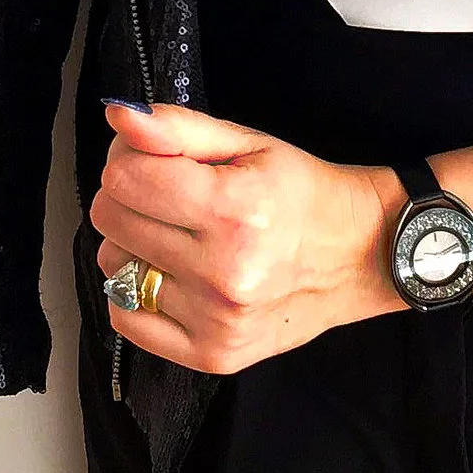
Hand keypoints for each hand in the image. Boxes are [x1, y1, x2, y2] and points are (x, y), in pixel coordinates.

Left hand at [91, 100, 406, 370]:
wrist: (361, 255)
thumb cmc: (304, 194)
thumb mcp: (249, 143)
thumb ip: (178, 128)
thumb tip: (119, 117)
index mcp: (234, 209)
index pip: (124, 178)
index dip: (130, 158)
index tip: (155, 160)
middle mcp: (224, 270)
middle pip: (111, 220)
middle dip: (130, 197)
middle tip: (169, 195)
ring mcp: (217, 319)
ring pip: (113, 268)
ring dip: (134, 245)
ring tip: (179, 236)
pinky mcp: (213, 354)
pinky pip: (127, 319)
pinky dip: (136, 293)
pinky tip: (172, 275)